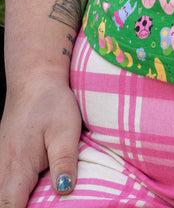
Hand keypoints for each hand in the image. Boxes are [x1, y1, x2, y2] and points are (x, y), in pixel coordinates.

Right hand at [0, 79, 81, 205]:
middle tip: (45, 202)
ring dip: (19, 199)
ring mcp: (1, 164)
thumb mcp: (65, 130)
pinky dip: (16, 190)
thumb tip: (64, 190)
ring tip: (39, 197)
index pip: (10, 207)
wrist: (34, 81)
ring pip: (4, 193)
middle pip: (5, 203)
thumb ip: (64, 161)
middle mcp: (4, 169)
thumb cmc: (51, 103)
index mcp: (18, 168)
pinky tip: (31, 190)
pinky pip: (6, 182)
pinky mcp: (6, 159)